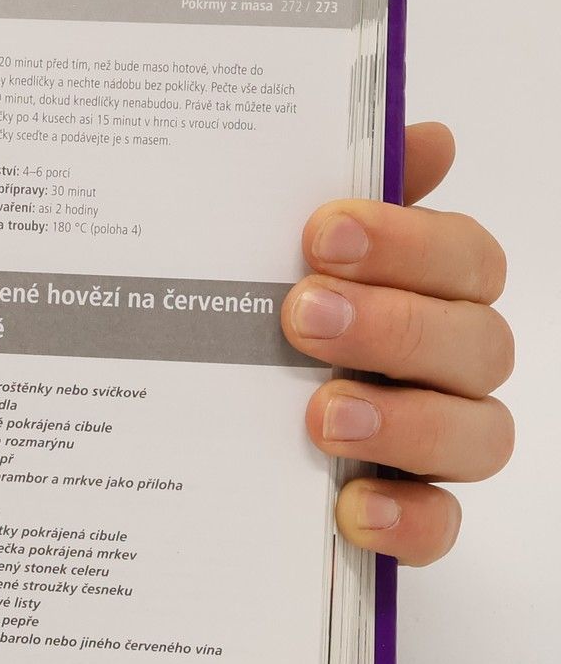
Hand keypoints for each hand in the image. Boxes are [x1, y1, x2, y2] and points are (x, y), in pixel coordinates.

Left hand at [285, 122, 511, 564]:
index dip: (406, 241)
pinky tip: (349, 507)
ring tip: (320, 414)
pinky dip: (406, 520)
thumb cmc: (251, 328)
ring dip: (406, 421)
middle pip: (478, 341)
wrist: (183, 438)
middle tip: (301, 316)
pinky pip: (439, 528)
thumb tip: (424, 136)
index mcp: (426, 294)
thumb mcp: (265, 257)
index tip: (319, 233)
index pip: (463, 257)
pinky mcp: (407, 520)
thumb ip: (340, 201)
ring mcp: (433, 446)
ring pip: (479, 434)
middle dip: (395, 325)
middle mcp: (445, 367)